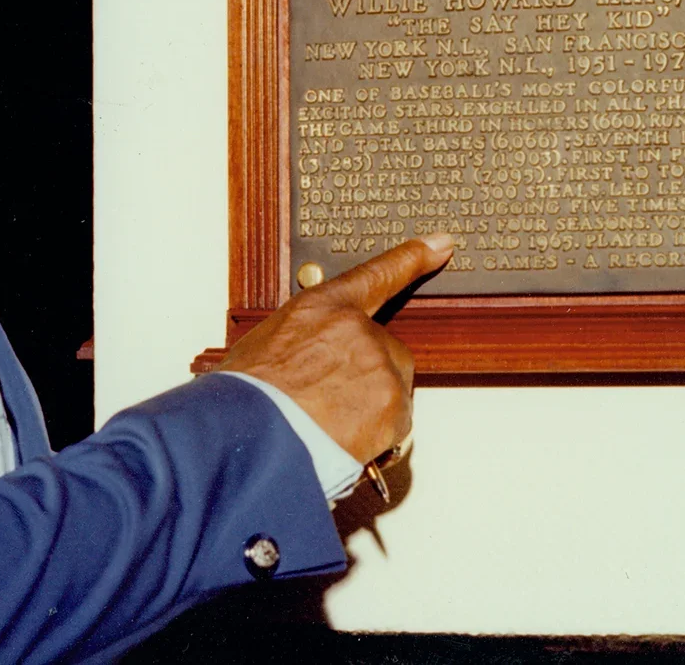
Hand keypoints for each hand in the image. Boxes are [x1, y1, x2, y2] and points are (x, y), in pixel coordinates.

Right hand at [217, 235, 452, 463]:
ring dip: (369, 407)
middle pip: (385, 351)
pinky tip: (343, 439)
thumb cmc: (245, 398)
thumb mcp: (261, 348)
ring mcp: (380, 367)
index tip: (439, 244)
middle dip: (366, 376)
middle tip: (330, 401)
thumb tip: (305, 363)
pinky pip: (395, 425)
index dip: (411, 258)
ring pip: (390, 389)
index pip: (376, 275)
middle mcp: (357, 330)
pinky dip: (376, 436)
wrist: (251, 440)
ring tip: (327, 424)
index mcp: (320, 307)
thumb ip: (301, 342)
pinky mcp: (394, 407)